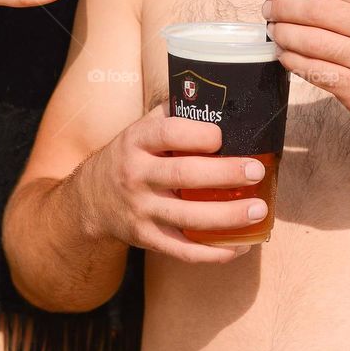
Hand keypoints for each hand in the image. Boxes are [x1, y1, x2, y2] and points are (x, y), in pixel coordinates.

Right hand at [83, 105, 268, 262]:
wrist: (90, 199)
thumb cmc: (130, 156)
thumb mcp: (140, 129)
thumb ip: (173, 114)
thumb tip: (219, 97)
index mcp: (136, 141)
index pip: (167, 133)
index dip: (197, 134)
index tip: (222, 137)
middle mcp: (136, 175)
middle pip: (184, 175)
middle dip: (225, 174)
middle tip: (256, 171)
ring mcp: (141, 210)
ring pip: (187, 217)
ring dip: (228, 216)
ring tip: (259, 210)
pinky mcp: (146, 238)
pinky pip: (182, 250)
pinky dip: (212, 252)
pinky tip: (239, 246)